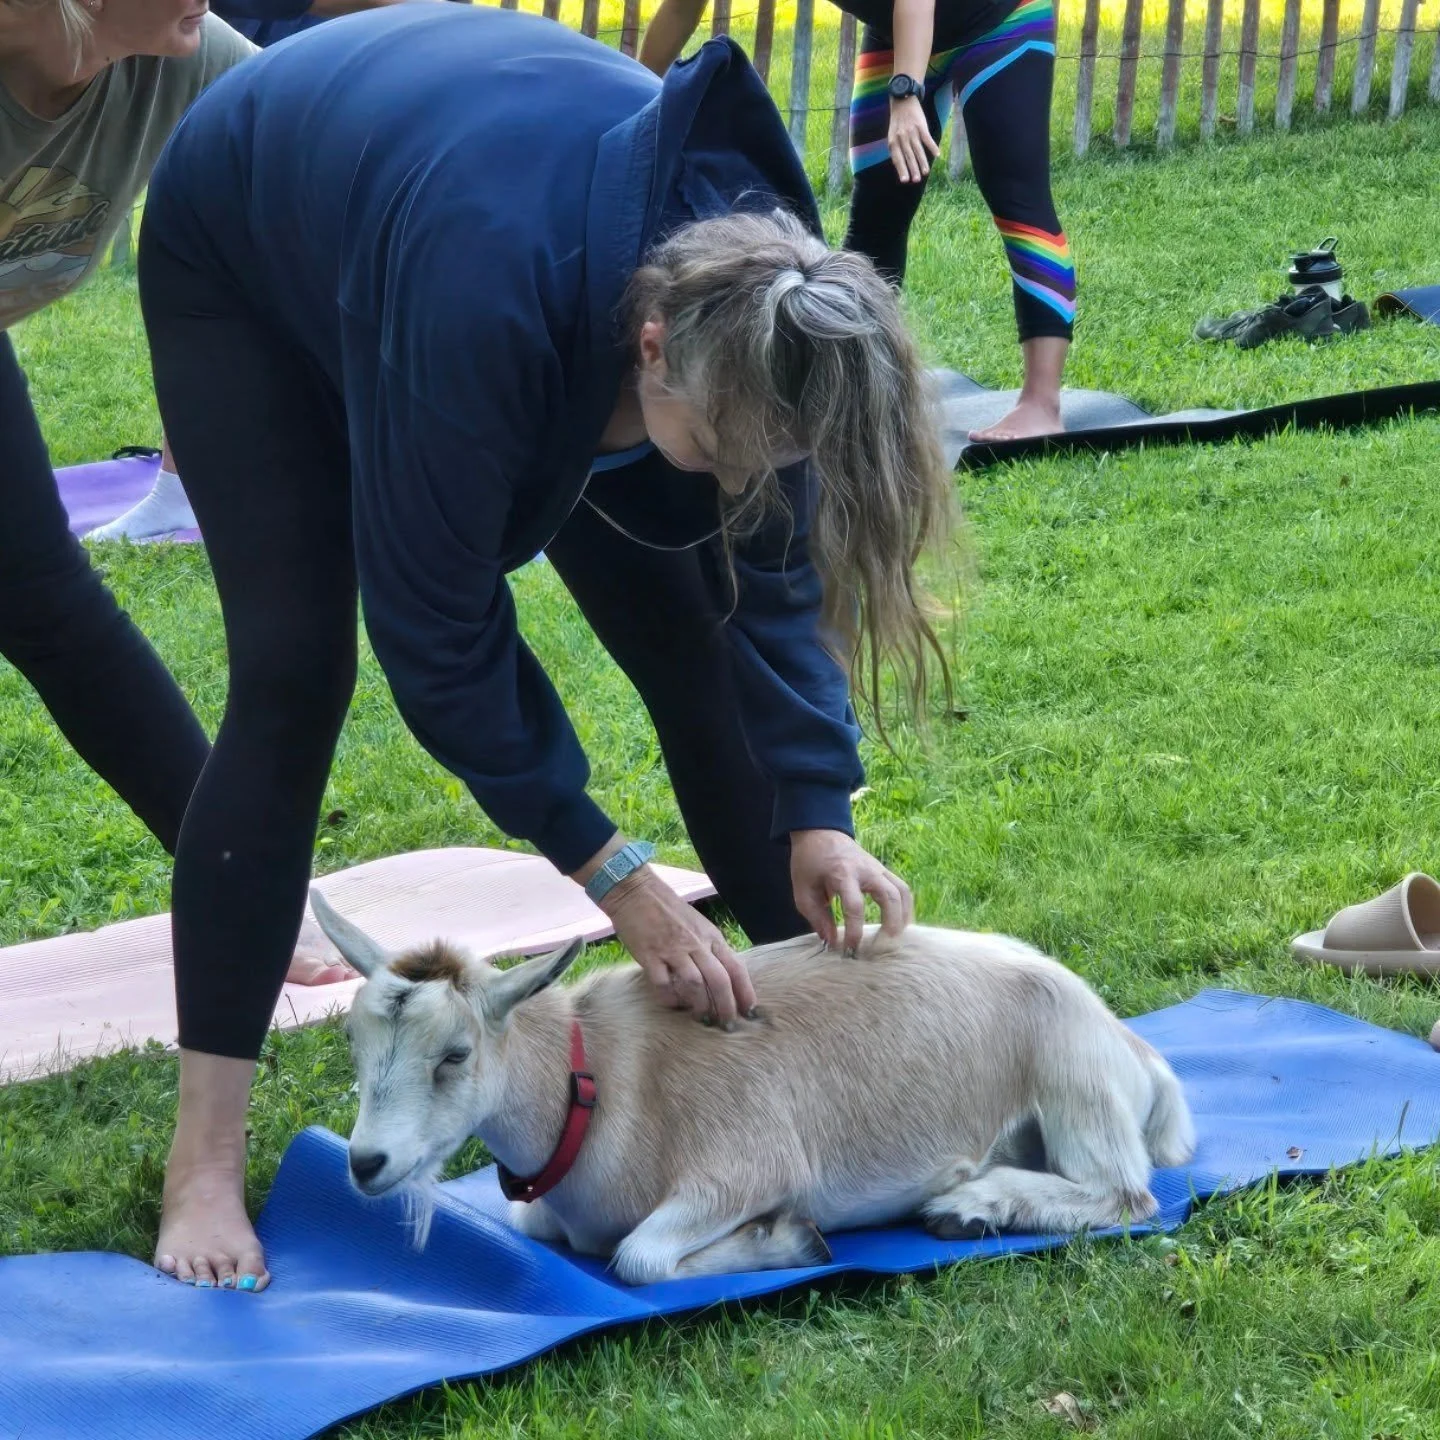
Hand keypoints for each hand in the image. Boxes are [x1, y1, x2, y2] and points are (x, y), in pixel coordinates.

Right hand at [601, 866, 757, 1024]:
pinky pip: (664, 985)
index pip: (736, 967)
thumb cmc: (669, 909)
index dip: (745, 992)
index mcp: (710, 936)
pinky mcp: (649, 956)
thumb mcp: (698, 924)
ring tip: (702, 1017)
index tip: (750, 1011)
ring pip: (695, 985)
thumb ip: (710, 948)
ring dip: (701, 1006)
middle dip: (726, 1006)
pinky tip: (674, 1004)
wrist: (636, 892)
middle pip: (719, 980)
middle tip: (727, 1024)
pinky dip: (671, 999)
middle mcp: (695, 944)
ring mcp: (672, 950)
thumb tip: (723, 978)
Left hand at [790, 829, 913, 952]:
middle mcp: (865, 870)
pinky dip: (904, 908)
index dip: (854, 932)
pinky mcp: (883, 870)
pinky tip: (898, 924)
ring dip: (902, 917)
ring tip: (893, 939)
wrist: (820, 833)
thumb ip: (817, 918)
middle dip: (890, 925)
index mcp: (842, 874)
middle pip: (890, 897)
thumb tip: (832, 943)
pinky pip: (902, 889)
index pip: (855, 907)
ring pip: (902, 892)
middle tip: (881, 947)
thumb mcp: (803, 891)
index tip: (849, 950)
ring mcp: (878, 868)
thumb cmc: (809, 863)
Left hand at [888, 95, 938, 182]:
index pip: (897, 159)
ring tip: (926, 172)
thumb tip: (901, 165)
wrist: (903, 100)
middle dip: (912, 169)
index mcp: (893, 141)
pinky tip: (937, 155)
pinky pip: (927, 139)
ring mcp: (911, 132)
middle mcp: (902, 138)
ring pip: (917, 150)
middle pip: (908, 156)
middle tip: (916, 180)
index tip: (905, 180)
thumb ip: (896, 148)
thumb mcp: (892, 135)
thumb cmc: (898, 121)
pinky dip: (932, 147)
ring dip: (922, 162)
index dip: (901, 170)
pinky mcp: (921, 126)